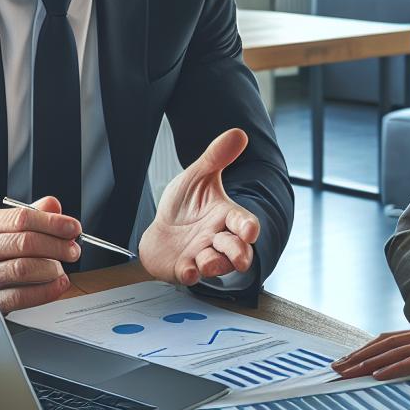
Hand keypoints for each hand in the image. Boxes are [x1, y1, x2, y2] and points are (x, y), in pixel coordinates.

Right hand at [0, 195, 80, 313]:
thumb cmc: (1, 251)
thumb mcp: (12, 227)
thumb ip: (35, 214)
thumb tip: (53, 205)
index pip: (22, 217)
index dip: (53, 222)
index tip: (74, 228)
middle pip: (24, 242)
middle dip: (57, 246)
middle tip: (74, 251)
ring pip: (22, 268)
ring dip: (51, 268)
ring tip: (61, 269)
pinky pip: (20, 296)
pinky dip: (46, 290)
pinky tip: (58, 284)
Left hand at [139, 128, 259, 285]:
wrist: (159, 228)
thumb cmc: (184, 205)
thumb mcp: (197, 176)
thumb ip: (216, 157)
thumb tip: (238, 133)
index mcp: (225, 216)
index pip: (244, 223)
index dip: (248, 228)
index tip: (249, 231)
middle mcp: (217, 238)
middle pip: (237, 250)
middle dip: (238, 253)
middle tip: (236, 255)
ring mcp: (201, 255)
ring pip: (217, 265)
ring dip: (214, 264)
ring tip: (205, 260)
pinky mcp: (184, 268)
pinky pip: (190, 275)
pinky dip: (190, 274)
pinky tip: (187, 270)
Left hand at [332, 322, 409, 390]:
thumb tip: (396, 372)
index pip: (387, 339)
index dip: (364, 350)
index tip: (346, 362)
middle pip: (384, 342)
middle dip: (358, 356)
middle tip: (337, 368)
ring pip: (393, 351)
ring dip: (368, 363)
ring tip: (349, 374)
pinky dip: (392, 368)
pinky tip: (377, 376)